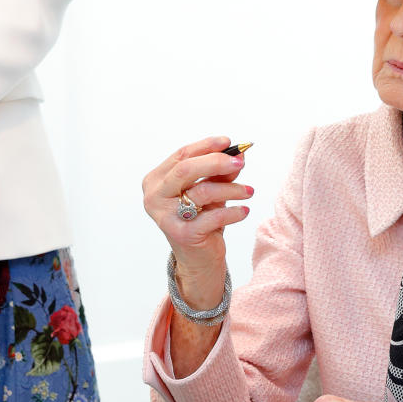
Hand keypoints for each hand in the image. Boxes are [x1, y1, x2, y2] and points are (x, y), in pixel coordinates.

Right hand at [142, 135, 253, 309]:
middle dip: (216, 162)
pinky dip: (233, 212)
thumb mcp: (210, 191)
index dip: (206, 146)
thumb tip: (238, 155)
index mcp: (156, 180)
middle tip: (240, 161)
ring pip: (202, 191)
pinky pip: (213, 216)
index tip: (229, 142)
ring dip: (231, 188)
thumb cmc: (202, 218)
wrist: (198, 259)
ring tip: (248, 191)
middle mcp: (154, 197)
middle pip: (185, 169)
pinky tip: (244, 211)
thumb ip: (220, 172)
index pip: (181, 155)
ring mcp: (166, 217)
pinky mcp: (183, 234)